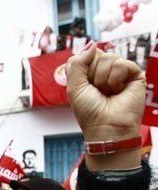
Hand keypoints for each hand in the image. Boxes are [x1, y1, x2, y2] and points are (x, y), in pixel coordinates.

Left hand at [66, 42, 145, 169]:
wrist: (107, 126)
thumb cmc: (89, 111)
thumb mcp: (74, 87)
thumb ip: (77, 63)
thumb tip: (92, 44)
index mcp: (90, 73)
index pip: (84, 56)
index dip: (82, 70)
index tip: (85, 86)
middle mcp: (105, 71)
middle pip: (96, 55)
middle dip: (93, 75)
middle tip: (98, 91)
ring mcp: (120, 72)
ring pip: (108, 58)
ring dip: (103, 79)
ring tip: (108, 92)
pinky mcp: (134, 74)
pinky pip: (122, 63)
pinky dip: (116, 78)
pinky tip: (119, 90)